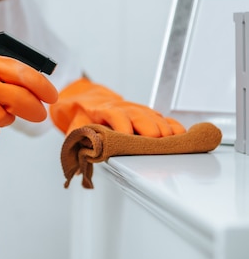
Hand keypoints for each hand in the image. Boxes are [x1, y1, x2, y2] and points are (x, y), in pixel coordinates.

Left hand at [50, 77, 184, 136]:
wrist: (87, 99)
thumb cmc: (82, 115)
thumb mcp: (75, 126)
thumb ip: (78, 140)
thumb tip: (81, 158)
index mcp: (104, 109)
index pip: (116, 115)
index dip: (123, 127)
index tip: (128, 139)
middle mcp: (124, 108)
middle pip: (141, 117)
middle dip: (149, 132)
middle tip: (154, 147)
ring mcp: (138, 110)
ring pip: (155, 117)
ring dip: (163, 132)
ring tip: (170, 146)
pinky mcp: (148, 114)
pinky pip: (164, 118)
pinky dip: (173, 127)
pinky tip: (181, 136)